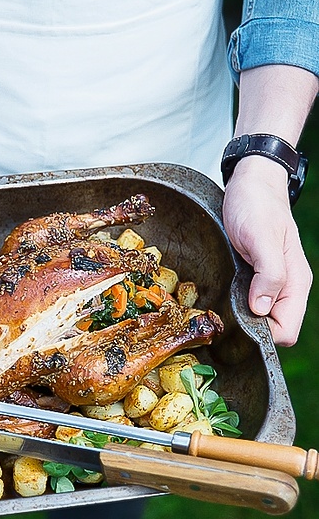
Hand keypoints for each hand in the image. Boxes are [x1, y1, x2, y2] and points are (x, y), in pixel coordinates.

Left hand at [222, 156, 311, 346]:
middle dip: (251, 330)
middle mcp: (286, 287)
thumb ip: (268, 273)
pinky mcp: (257, 279)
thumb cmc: (257, 205)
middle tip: (225, 314)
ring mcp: (272, 284)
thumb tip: (262, 307)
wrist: (252, 183)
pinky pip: (251, 304)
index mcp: (295, 282)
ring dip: (242, 318)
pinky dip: (238, 306)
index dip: (264, 334)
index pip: (287, 330)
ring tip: (223, 304)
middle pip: (274, 329)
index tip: (239, 323)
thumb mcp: (261, 236)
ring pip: (261, 319)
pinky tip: (225, 296)